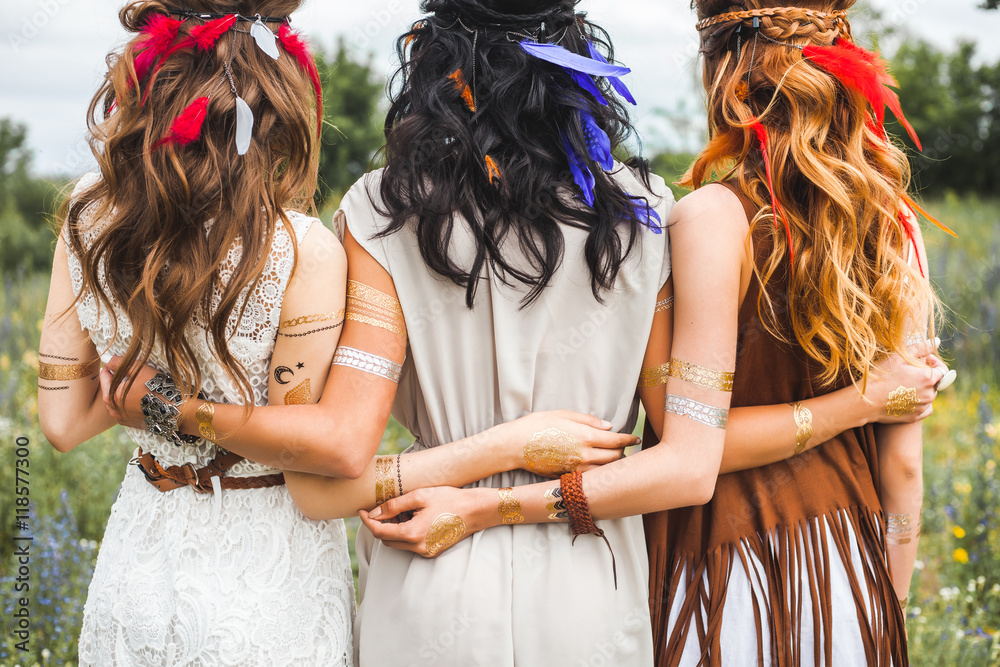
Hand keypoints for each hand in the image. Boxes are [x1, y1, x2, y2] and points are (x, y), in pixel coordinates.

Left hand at [98, 356, 160, 428]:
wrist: (172, 408)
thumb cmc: (155, 388)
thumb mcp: (137, 369)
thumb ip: (119, 362)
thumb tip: (107, 359)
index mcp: (110, 396)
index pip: (104, 376)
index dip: (111, 367)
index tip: (118, 362)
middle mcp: (113, 409)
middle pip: (110, 390)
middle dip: (117, 381)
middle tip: (129, 374)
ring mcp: (122, 418)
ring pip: (118, 401)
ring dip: (123, 393)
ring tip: (136, 386)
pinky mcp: (132, 423)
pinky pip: (127, 411)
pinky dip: (130, 404)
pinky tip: (140, 399)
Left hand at [359, 486, 492, 558]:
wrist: (476, 511)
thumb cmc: (449, 499)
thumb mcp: (419, 496)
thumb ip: (393, 506)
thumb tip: (374, 514)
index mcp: (412, 534)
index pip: (379, 531)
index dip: (367, 521)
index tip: (360, 511)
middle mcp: (417, 547)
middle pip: (387, 539)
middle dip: (380, 525)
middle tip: (382, 508)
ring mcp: (425, 552)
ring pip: (398, 543)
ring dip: (393, 529)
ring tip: (400, 511)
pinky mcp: (432, 551)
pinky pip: (410, 545)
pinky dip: (405, 533)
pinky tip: (412, 518)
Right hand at [491, 411, 640, 477]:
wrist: (514, 446)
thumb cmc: (537, 425)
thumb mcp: (563, 414)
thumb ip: (588, 420)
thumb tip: (609, 427)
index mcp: (585, 436)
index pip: (617, 441)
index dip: (629, 439)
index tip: (636, 438)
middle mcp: (585, 455)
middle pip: (615, 458)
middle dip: (622, 452)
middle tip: (624, 447)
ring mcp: (577, 469)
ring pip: (605, 471)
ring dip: (612, 464)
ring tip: (614, 457)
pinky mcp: (568, 477)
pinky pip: (591, 477)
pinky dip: (599, 473)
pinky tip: (598, 467)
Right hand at [864, 340, 950, 424]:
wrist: (865, 402)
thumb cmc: (880, 377)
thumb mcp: (898, 357)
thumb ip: (920, 348)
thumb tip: (936, 341)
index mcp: (928, 378)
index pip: (943, 370)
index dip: (934, 363)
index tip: (922, 361)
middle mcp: (930, 394)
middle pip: (935, 382)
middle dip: (926, 376)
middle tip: (907, 372)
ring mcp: (923, 406)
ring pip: (929, 395)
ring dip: (921, 389)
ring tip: (902, 385)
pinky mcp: (915, 416)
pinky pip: (924, 408)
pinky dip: (918, 402)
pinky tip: (904, 398)